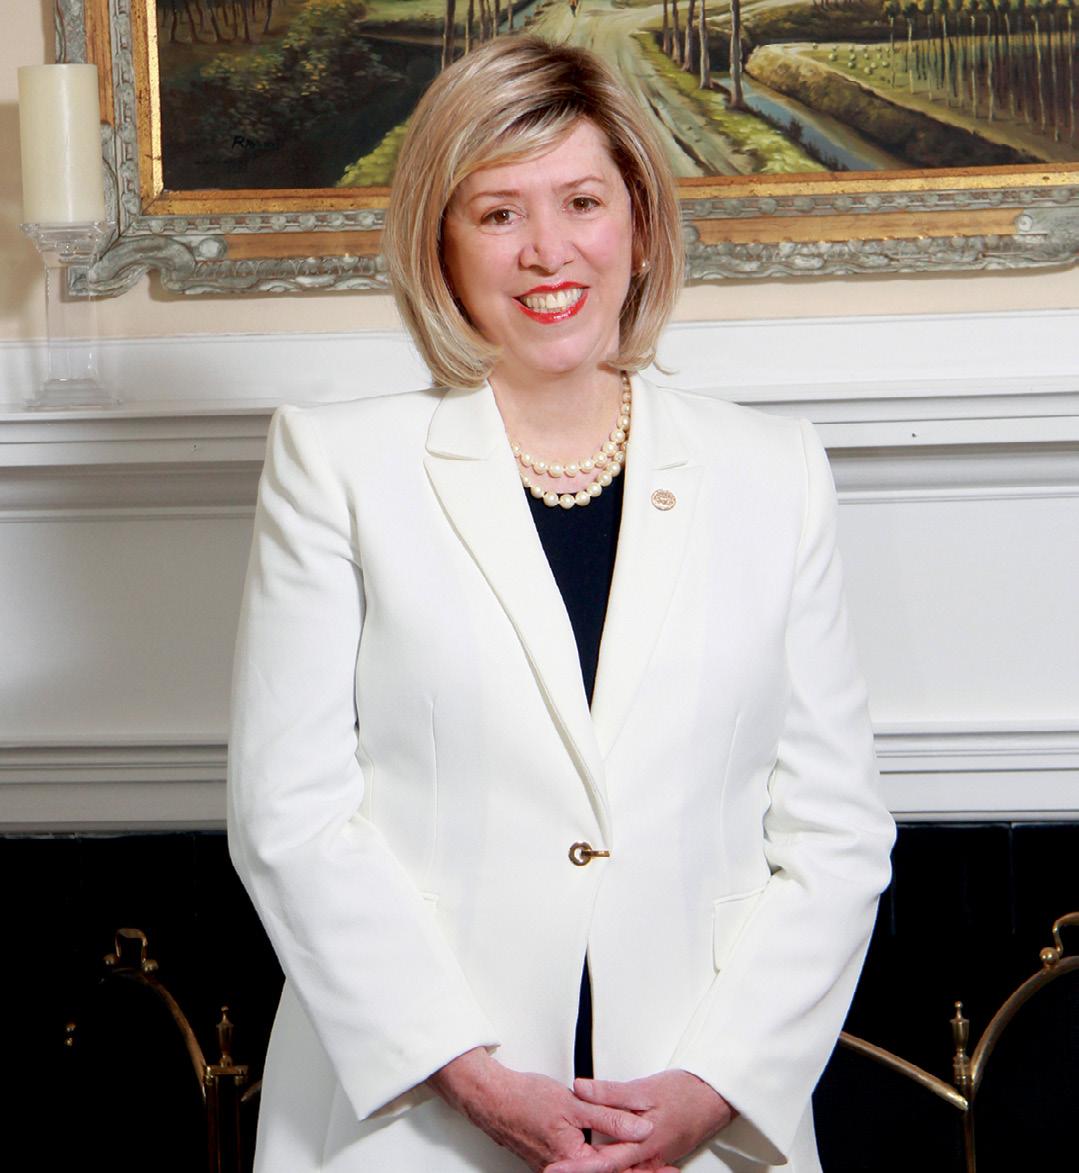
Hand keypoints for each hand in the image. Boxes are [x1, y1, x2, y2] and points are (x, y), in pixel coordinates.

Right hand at [428, 1048, 654, 1172]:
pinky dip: (602, 1160)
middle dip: (637, 1169)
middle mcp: (566, 1170)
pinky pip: (583, 1165)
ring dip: (622, 1165)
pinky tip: (612, 1150)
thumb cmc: (525, 1099)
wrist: (492, 1098)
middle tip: (665, 1168)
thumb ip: (610, 1118)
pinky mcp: (552, 1158)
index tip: (668, 1167)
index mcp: (575, 1160)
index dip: (646, 1169)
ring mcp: (558, 1166)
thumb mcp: (575, 1104)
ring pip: (597, 1169)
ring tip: (648, 1161)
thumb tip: (641, 1128)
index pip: (619, 1170)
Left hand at [543, 1070, 735, 1172]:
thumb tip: (580, 1089)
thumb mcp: (644, 1088)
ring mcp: (653, 1159)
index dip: (576, 1168)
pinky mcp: (658, 1154)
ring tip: (573, 1166)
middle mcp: (647, 1158)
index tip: (554, 1169)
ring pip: (622, 1171)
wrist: (717, 1098)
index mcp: (641, 1144)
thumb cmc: (685, 1093)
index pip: (601, 1163)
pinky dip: (616, 1165)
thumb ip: (610, 1093)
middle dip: (583, 1171)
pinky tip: (604, 1160)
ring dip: (599, 1168)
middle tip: (557, 1169)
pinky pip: (633, 1166)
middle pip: (610, 1172)